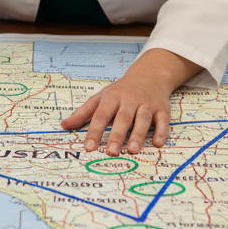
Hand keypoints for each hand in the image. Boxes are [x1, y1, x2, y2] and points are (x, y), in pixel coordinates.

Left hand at [60, 48, 199, 155]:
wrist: (149, 75)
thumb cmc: (121, 91)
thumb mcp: (101, 97)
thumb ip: (83, 113)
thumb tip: (64, 126)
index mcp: (112, 97)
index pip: (101, 115)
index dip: (94, 131)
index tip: (88, 147)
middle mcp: (130, 100)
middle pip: (123, 118)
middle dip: (117, 135)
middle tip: (111, 153)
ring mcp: (147, 104)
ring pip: (143, 119)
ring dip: (138, 135)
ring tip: (132, 151)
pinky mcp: (162, 109)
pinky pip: (163, 120)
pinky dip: (162, 132)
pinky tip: (158, 144)